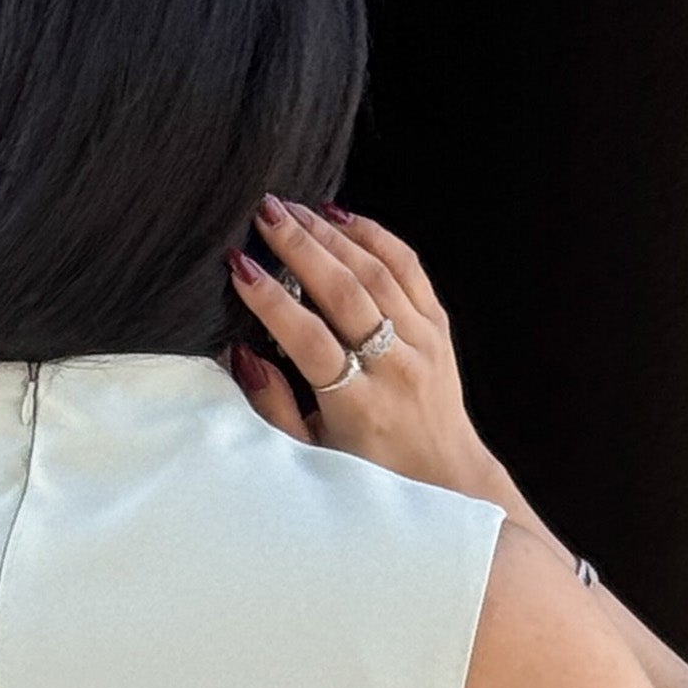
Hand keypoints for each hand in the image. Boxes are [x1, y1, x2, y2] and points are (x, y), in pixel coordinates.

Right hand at [226, 199, 507, 508]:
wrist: (447, 479)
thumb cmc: (370, 472)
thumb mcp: (312, 457)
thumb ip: (276, 408)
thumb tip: (244, 354)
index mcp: (360, 408)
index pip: (310, 341)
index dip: (272, 301)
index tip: (240, 267)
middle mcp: (396, 369)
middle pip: (345, 293)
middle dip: (301, 247)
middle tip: (264, 214)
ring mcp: (423, 343)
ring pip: (376, 272)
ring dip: (331, 234)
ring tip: (292, 208)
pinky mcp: (438, 326)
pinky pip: (407, 266)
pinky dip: (375, 236)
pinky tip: (341, 216)